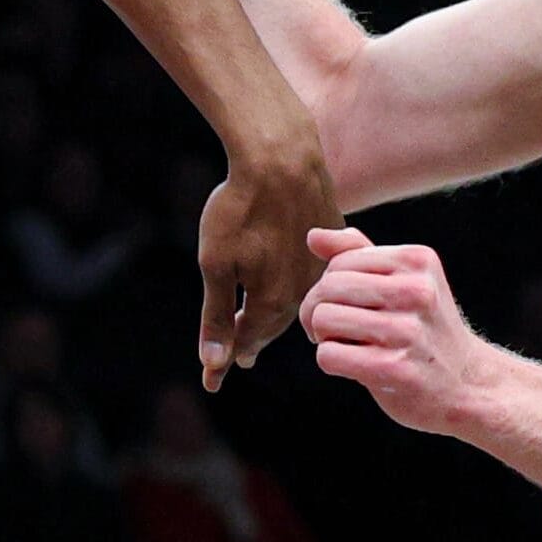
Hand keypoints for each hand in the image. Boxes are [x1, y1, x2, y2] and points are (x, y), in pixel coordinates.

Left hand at [196, 142, 338, 390]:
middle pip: (271, 325)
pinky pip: (311, 276)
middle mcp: (303, 290)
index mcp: (273, 300)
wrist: (282, 159)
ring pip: (294, 302)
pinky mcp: (330, 241)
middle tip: (236, 358)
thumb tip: (215, 363)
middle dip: (250, 341)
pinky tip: (291, 286)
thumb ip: (216, 315)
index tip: (212, 382)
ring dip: (272, 317)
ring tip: (258, 326)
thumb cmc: (240, 209)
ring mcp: (319, 266)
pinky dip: (295, 288)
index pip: (245, 342)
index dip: (224, 360)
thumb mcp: (215, 264)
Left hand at [299, 226, 497, 434]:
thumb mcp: (403, 280)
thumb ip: (357, 253)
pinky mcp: (396, 369)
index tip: (348, 306)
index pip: (338, 263)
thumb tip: (314, 235)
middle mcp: (417, 292)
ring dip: (325, 338)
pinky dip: (332, 363)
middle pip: (326, 289)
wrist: (468, 385)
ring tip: (353, 346)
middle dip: (319, 311)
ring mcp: (408, 331)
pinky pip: (328, 355)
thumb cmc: (424, 328)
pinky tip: (359, 366)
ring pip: (322, 319)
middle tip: (339, 329)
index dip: (329, 287)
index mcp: (417, 260)